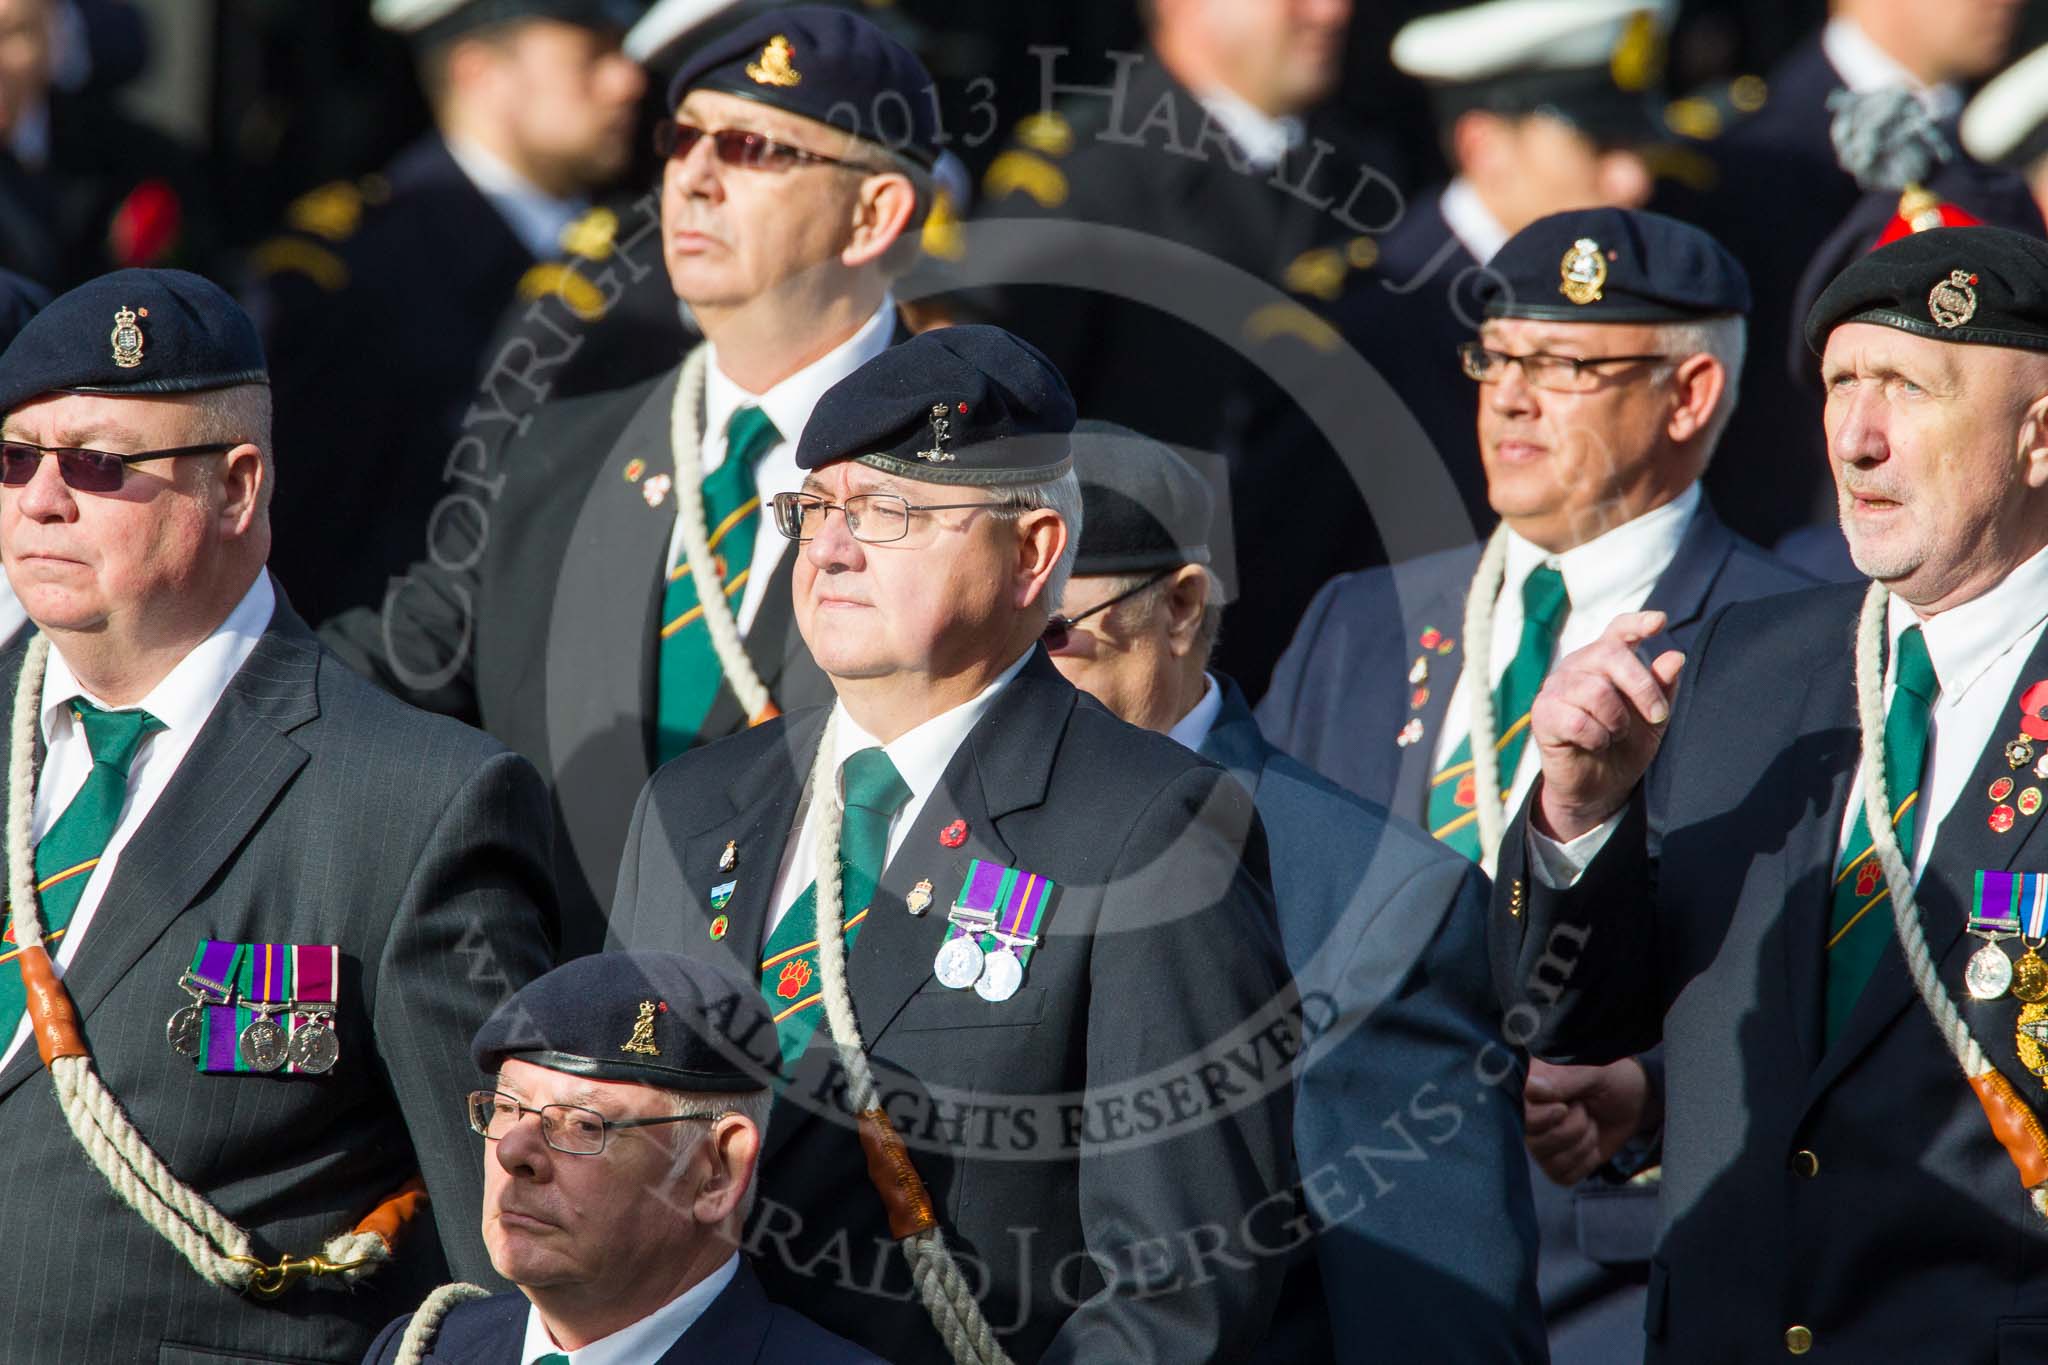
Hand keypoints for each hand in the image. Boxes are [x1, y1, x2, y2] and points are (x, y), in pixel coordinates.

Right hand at [1523, 1058, 1659, 1186]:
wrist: (1632, 1099)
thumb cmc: (1608, 1078)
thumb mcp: (1591, 1071)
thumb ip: (1561, 1078)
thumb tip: (1530, 1088)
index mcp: (1529, 1090)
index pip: (1521, 1115)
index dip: (1543, 1117)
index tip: (1565, 1107)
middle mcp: (1528, 1118)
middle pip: (1535, 1143)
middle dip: (1573, 1129)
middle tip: (1584, 1110)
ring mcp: (1540, 1142)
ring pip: (1551, 1162)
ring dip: (1583, 1144)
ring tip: (1590, 1124)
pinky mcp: (1556, 1163)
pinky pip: (1563, 1176)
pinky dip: (1586, 1162)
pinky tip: (1590, 1144)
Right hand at [1532, 611, 1684, 841]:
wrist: (1599, 787)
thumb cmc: (1624, 747)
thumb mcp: (1653, 719)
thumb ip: (1663, 688)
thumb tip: (1675, 657)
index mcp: (1604, 661)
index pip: (1617, 631)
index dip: (1636, 623)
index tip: (1659, 622)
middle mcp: (1577, 667)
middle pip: (1610, 654)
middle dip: (1642, 687)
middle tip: (1658, 716)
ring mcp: (1556, 688)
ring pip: (1595, 690)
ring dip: (1617, 721)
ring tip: (1615, 735)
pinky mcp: (1543, 714)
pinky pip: (1576, 720)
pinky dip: (1596, 738)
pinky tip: (1595, 744)